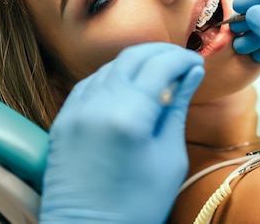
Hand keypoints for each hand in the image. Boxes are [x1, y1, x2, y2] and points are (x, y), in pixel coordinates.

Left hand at [39, 42, 204, 223]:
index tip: (197, 64)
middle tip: (182, 62)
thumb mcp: (169, 157)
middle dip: (161, 53)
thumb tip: (191, 74)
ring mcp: (74, 111)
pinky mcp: (62, 120)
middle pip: (132, 57)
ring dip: (137, 63)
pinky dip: (113, 76)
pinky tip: (129, 86)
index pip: (160, 65)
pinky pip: (90, 83)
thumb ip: (177, 108)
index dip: (182, 59)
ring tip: (159, 74)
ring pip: (110, 66)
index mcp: (128, 116)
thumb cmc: (136, 206)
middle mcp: (97, 105)